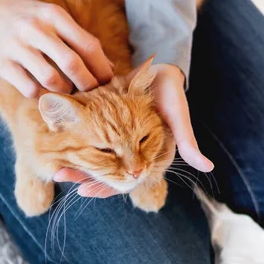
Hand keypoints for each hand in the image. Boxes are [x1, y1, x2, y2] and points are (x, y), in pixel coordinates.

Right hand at [0, 0, 112, 97]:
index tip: (108, 80)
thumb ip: (80, 39)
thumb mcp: (54, 17)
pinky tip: (47, 92)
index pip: (88, 45)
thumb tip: (109, 67)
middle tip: (93, 92)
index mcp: (54, 15)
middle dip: (88, 83)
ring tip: (69, 90)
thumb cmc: (30, 16)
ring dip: (66, 90)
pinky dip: (43, 95)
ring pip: (51, 79)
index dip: (102, 67)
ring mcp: (17, 46)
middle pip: (72, 63)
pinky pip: (29, 88)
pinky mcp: (2, 63)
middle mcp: (36, 29)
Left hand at [55, 63, 213, 196]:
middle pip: (107, 173)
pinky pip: (94, 143)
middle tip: (60, 175)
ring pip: (98, 161)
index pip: (127, 180)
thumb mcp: (178, 116)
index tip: (84, 190)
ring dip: (78, 164)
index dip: (107, 187)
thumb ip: (187, 141)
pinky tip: (62, 145)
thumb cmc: (171, 94)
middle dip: (84, 176)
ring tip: (56, 167)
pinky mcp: (111, 130)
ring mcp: (122, 143)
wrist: (159, 72)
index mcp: (150, 157)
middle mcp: (134, 154)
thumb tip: (207, 167)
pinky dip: (80, 146)